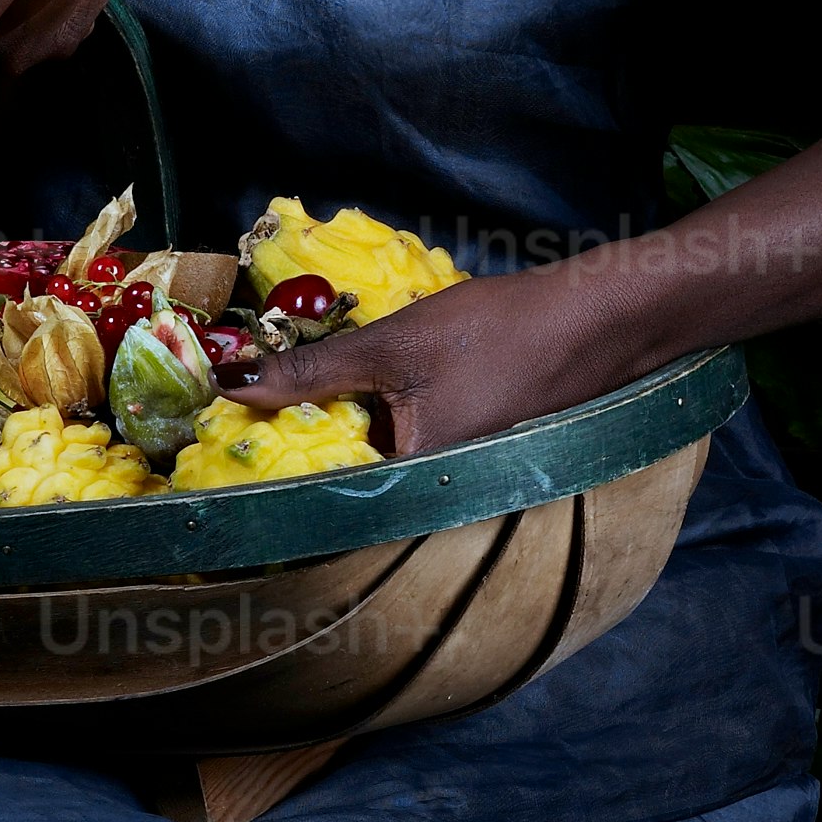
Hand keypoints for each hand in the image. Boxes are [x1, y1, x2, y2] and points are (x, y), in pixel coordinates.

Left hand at [227, 268, 573, 460]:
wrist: (595, 321)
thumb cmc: (499, 333)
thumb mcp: (392, 345)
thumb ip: (310, 370)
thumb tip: (230, 383)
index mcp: (411, 485)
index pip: (319, 491)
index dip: (273, 460)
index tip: (226, 435)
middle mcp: (434, 499)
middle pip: (347, 479)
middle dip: (304, 441)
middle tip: (253, 405)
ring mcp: (455, 480)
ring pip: (377, 461)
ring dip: (341, 428)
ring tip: (299, 392)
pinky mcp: (469, 456)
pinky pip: (407, 448)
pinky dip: (381, 421)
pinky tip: (365, 389)